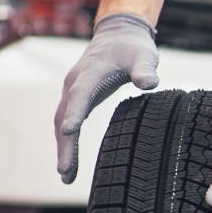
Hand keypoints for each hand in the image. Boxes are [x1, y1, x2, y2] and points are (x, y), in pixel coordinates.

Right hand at [55, 12, 158, 183]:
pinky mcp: (75, 100)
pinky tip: (69, 166)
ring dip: (63, 149)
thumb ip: (145, 69)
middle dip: (65, 144)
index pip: (81, 94)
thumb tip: (150, 83)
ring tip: (66, 176)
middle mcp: (75, 83)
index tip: (69, 131)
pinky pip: (66, 124)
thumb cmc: (132, 47)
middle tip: (65, 170)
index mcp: (90, 72)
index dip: (75, 112)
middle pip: (65, 115)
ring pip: (61, 123)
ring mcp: (72, 92)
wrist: (118, 35)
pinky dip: (66, 144)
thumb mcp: (144, 56)